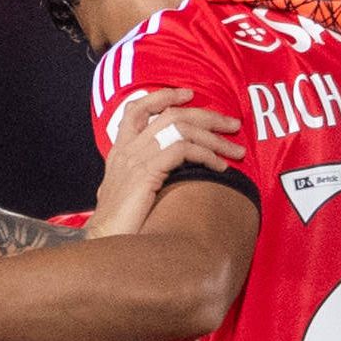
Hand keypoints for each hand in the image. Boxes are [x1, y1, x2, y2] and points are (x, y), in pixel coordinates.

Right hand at [92, 85, 246, 232]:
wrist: (104, 246)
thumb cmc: (119, 229)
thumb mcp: (128, 197)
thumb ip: (143, 181)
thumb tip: (166, 179)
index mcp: (119, 153)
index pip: (136, 110)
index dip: (162, 96)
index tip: (188, 94)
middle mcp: (126, 150)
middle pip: (169, 114)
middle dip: (205, 115)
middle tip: (232, 122)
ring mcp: (135, 159)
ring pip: (181, 127)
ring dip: (214, 137)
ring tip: (236, 151)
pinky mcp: (146, 173)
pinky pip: (183, 149)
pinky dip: (207, 155)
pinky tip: (220, 168)